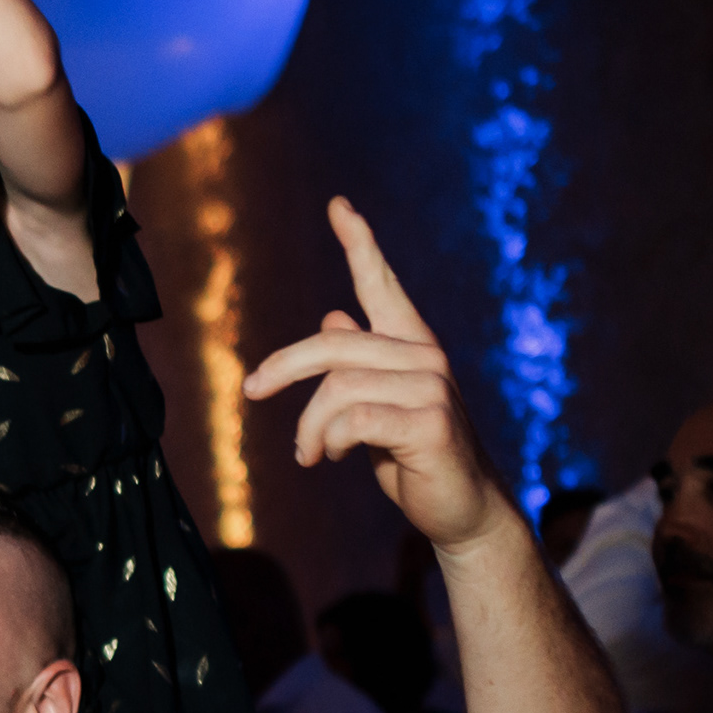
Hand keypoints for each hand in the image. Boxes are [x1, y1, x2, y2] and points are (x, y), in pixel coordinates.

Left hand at [242, 199, 505, 552]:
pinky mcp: (430, 423)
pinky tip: (334, 457)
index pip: (382, 284)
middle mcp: (425, 356)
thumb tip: (334, 316)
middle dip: (283, 368)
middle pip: (332, 344)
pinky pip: (354, 419)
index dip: (359, 243)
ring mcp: (432, 387)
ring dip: (310, 427)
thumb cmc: (411, 455)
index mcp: (411, 344)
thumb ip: (359, 364)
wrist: (459, 508)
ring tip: (309, 453)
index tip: (338, 205)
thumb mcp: (377, 404)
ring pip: (337, 388)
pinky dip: (331, 440)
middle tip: (252, 392)